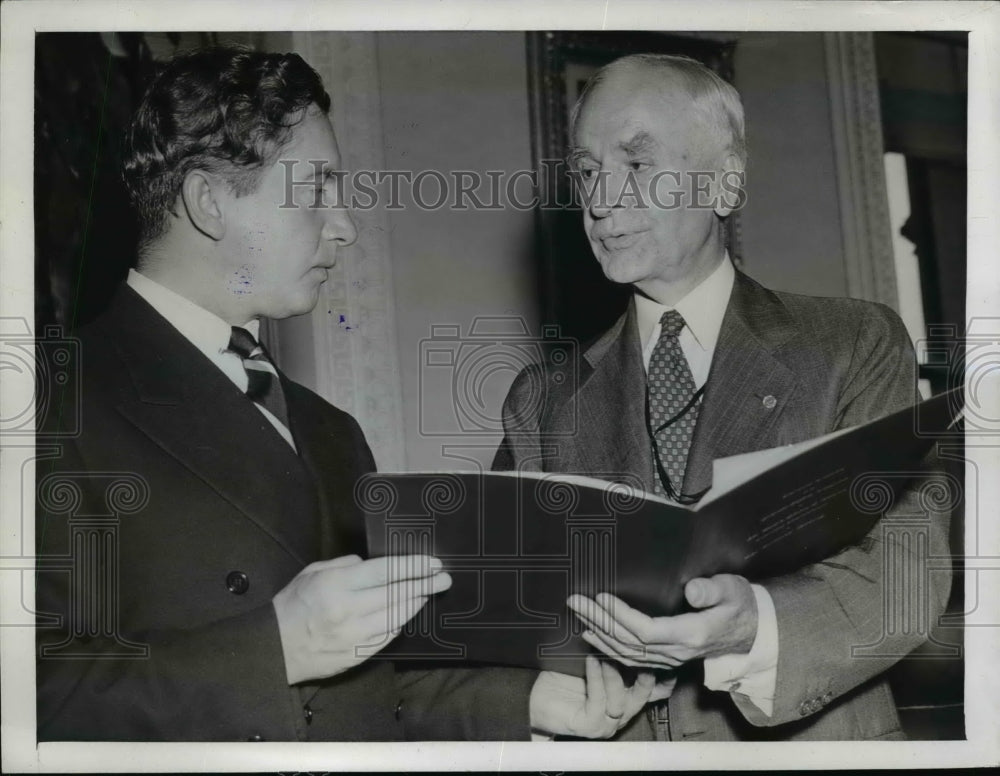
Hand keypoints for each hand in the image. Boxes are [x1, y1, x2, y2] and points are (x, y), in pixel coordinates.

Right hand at [273, 554, 450, 683]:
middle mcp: (349, 610)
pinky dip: (399, 623)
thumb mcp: (313, 572)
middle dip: (425, 584)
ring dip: (416, 603)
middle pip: (397, 594)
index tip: (433, 563)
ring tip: (428, 593)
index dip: (413, 566)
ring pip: (397, 617)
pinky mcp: (357, 655)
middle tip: (444, 578)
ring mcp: (355, 636)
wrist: (276, 648)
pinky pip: (387, 637)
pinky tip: (407, 614)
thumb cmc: (293, 604)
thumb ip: (345, 564)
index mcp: (337, 585)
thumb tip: (371, 564)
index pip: (385, 571)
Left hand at [528, 655, 656, 737]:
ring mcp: (607, 723)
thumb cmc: (564, 677)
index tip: (663, 649)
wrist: (534, 698)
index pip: (655, 688)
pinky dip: (596, 678)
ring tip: (606, 649)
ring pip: (620, 698)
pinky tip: (592, 660)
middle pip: (643, 694)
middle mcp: (621, 713)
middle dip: (644, 672)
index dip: (662, 671)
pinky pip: (598, 700)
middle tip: (640, 648)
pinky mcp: (590, 726)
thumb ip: (614, 652)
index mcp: (626, 698)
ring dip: (614, 672)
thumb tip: (626, 623)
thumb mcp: (594, 661)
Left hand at [567, 574, 757, 669]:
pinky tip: (594, 637)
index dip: (620, 615)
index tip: (601, 596)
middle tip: (575, 601)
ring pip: (627, 654)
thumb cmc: (740, 605)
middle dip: (599, 621)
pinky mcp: (667, 659)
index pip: (646, 630)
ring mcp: (671, 659)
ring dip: (600, 636)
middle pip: (629, 642)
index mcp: (691, 634)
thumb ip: (712, 590)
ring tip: (578, 617)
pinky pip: (633, 659)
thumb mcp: (733, 590)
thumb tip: (692, 590)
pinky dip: (610, 650)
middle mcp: (677, 652)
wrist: (752, 631)